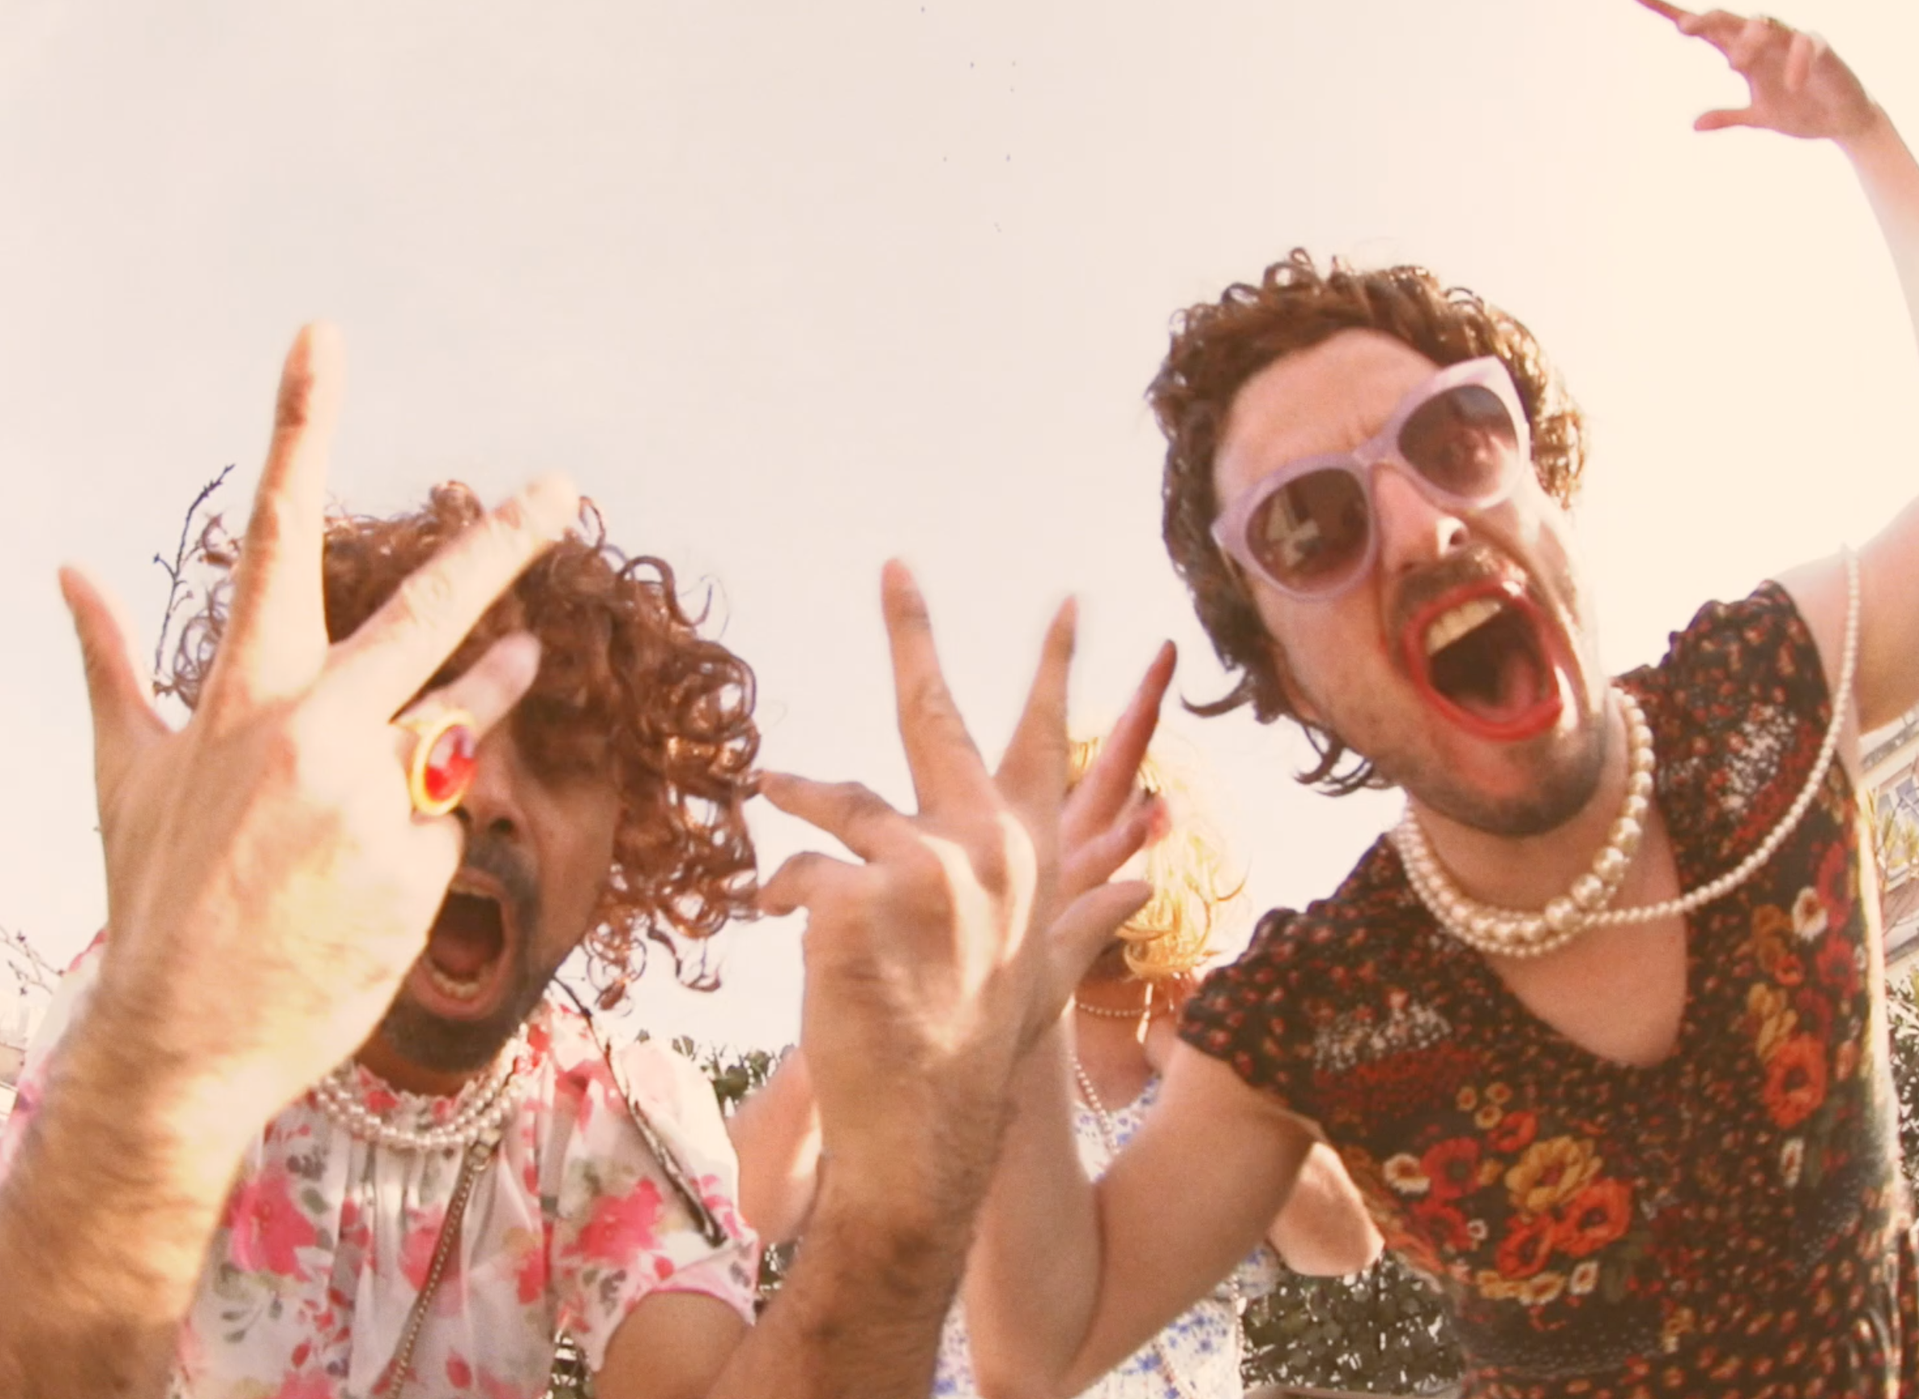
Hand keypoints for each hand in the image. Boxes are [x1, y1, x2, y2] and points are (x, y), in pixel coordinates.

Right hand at [59, 325, 578, 1156]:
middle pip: (429, 608)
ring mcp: (373, 795)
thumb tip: (68, 574)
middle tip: (562, 486)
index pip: (276, 534)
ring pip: (458, 721)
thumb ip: (109, 667)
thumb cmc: (155, 900)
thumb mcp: (126, 776)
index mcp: (240, 694)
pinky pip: (448, 817)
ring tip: (524, 651)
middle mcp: (312, 729)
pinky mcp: (419, 859)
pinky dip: (425, 829)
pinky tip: (373, 879)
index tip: (323, 338)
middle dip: (502, 542)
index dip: (301, 427)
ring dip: (493, 680)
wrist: (186, 1040)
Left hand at [757, 568, 1160, 1207]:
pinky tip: (794, 935)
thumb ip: (1090, 912)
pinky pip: (798, 870)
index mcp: (1030, 855)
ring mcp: (924, 866)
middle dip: (914, 634)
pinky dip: (786, 898)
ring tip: (770, 794)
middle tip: (898, 568)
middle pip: (937, 718)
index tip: (1070, 604)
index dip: (1058, 672)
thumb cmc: (978, 1047)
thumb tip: (1148, 875)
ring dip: (802, 805)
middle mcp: (986, 846)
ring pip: (839, 804)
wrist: (927, 1128)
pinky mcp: (858, 894)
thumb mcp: (1045, 973)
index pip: (1049, 745)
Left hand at [1638, 3, 1880, 141]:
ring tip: (1735, 64)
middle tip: (1685, 31)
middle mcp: (1765, 42)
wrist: (1843, 120)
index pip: (1706, 30)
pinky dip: (1796, 60)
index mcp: (1744, 54)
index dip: (1673, 13)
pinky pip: (1806, 43)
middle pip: (1731, 19)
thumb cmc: (1799, 110)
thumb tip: (1694, 124)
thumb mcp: (1759, 117)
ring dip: (1748, 39)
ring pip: (1766, 23)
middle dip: (1707, 20)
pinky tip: (1790, 84)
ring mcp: (1792, 42)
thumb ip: (1729, 117)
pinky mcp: (1822, 49)